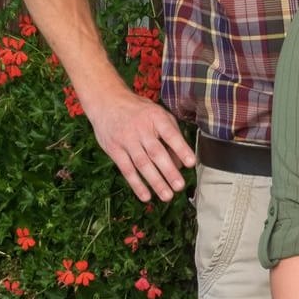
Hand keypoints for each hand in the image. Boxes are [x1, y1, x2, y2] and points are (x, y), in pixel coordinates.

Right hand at [83, 86, 195, 201]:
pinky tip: (146, 196)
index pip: (170, 134)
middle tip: (180, 186)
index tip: (192, 163)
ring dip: (155, 182)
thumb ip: (172, 133)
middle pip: (156, 152)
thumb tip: (181, 161)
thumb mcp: (158, 113)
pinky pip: (126, 169)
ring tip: (167, 196)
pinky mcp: (114, 150)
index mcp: (156, 117)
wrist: (106, 102)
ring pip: (142, 164)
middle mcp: (141, 129)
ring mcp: (125, 140)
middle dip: (169, 171)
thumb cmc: (139, 111)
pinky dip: (136, 184)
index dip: (181, 149)